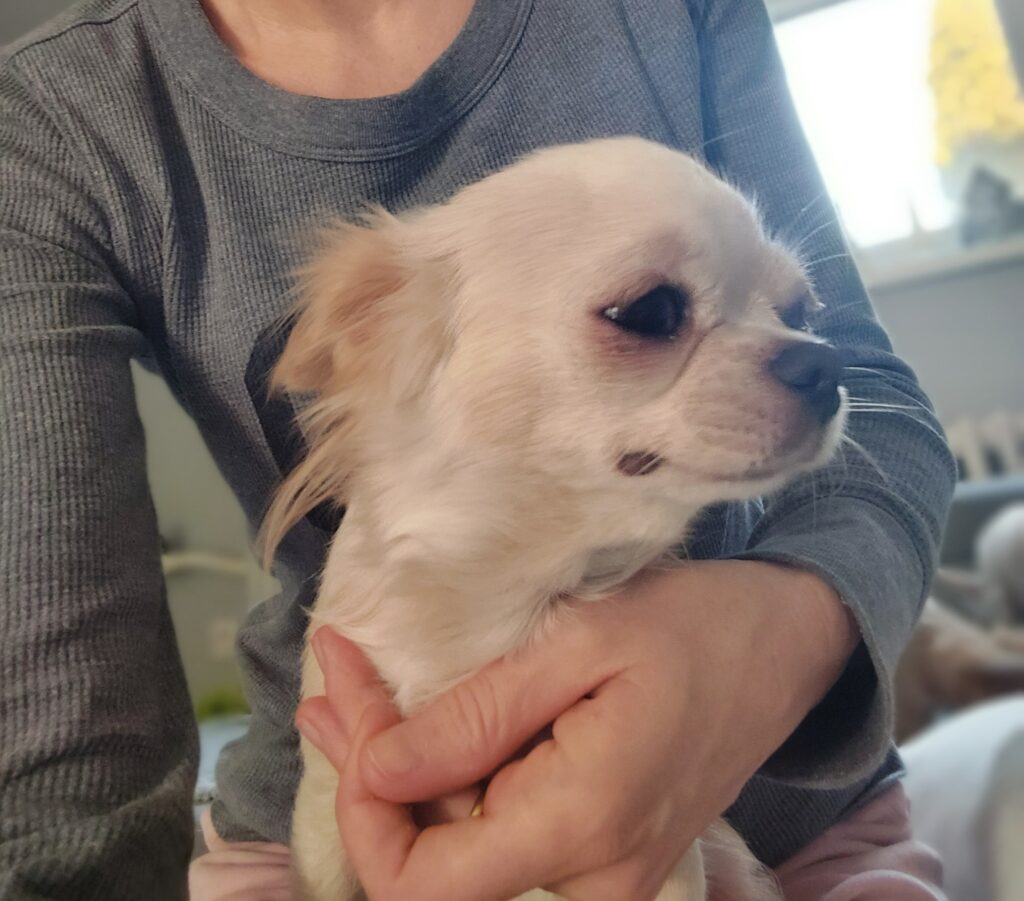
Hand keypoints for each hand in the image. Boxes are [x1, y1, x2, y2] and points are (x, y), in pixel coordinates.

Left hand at [296, 560, 856, 900]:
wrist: (786, 643)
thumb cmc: (695, 625)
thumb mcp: (579, 642)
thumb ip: (477, 718)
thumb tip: (377, 772)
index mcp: (582, 824)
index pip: (420, 884)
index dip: (362, 811)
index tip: (346, 705)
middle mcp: (593, 876)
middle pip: (434, 865)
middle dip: (372, 770)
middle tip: (337, 677)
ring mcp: (604, 872)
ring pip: (463, 849)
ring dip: (405, 773)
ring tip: (354, 691)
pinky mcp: (606, 849)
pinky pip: (504, 831)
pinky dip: (454, 777)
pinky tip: (420, 723)